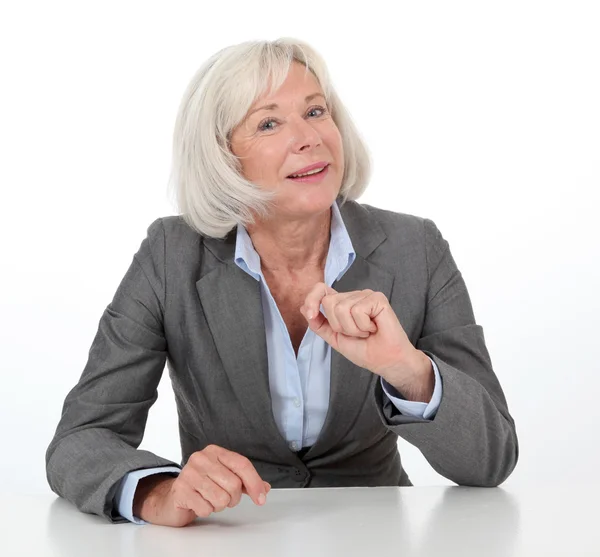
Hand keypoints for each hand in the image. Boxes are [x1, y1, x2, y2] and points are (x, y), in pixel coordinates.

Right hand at [133, 445, 270, 526]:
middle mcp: (201, 458)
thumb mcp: (225, 479)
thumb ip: (245, 483)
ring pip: (221, 498)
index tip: (261, 499)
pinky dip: (206, 510)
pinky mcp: (180, 490)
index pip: (242, 464)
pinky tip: (198, 503)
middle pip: (233, 484)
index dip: (255, 483)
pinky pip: (206, 508)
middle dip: (233, 498)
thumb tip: (265, 489)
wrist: (172, 497)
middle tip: (224, 498)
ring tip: (209, 499)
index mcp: (215, 451)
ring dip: (219, 506)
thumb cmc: (202, 486)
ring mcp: (189, 473)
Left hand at [300, 283, 432, 399]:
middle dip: (339, 325)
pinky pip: (357, 310)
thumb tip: (304, 308)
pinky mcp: (377, 298)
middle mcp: (353, 296)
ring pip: (342, 308)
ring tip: (366, 332)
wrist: (385, 361)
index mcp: (342, 303)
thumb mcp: (334, 338)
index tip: (312, 315)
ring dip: (353, 329)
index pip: (320, 290)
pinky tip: (373, 328)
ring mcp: (365, 295)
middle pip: (329, 302)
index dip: (312, 299)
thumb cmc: (364, 350)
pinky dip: (363, 326)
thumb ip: (318, 323)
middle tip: (356, 333)